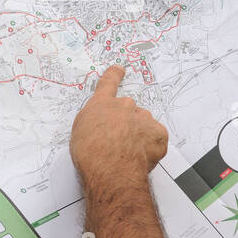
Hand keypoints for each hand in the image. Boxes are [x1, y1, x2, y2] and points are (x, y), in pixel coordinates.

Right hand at [70, 64, 167, 194]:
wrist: (110, 167)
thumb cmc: (90, 153)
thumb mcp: (79, 132)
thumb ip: (92, 122)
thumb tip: (99, 127)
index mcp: (103, 104)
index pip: (108, 83)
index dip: (114, 75)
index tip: (119, 70)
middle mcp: (125, 106)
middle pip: (129, 110)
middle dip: (125, 124)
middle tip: (118, 143)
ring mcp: (143, 119)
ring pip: (144, 125)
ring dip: (139, 136)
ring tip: (127, 154)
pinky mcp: (158, 135)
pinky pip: (156, 139)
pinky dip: (150, 148)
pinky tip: (140, 157)